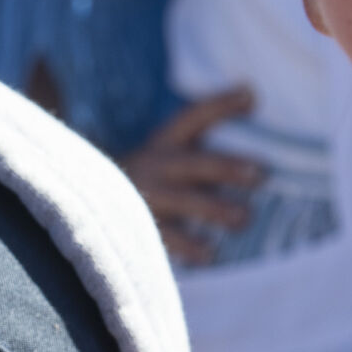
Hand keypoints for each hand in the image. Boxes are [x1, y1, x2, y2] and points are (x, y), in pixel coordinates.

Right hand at [120, 88, 263, 264]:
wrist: (91, 207)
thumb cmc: (154, 180)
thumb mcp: (170, 154)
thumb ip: (206, 147)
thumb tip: (255, 115)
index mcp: (164, 143)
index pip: (193, 118)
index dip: (220, 106)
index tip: (252, 96)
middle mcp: (154, 166)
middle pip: (192, 164)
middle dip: (225, 167)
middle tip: (260, 174)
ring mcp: (144, 198)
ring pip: (180, 201)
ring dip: (212, 209)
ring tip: (242, 219)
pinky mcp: (137, 228)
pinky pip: (164, 238)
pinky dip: (187, 247)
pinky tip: (209, 255)